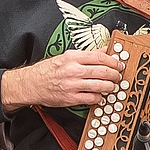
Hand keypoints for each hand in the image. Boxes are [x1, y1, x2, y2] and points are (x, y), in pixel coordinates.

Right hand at [0, 50, 126, 110]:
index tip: (119, 64)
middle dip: (115, 74)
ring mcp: (72, 85)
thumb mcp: (65, 56)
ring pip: (100, 85)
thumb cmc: (47, 70)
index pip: (100, 57)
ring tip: (111, 86)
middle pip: (103, 71)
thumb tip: (103, 51)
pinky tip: (99, 95)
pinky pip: (92, 98)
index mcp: (72, 58)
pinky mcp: (71, 98)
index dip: (113, 61)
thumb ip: (85, 54)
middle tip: (118, 76)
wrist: (31, 84)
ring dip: (110, 86)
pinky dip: (99, 97)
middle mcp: (73, 70)